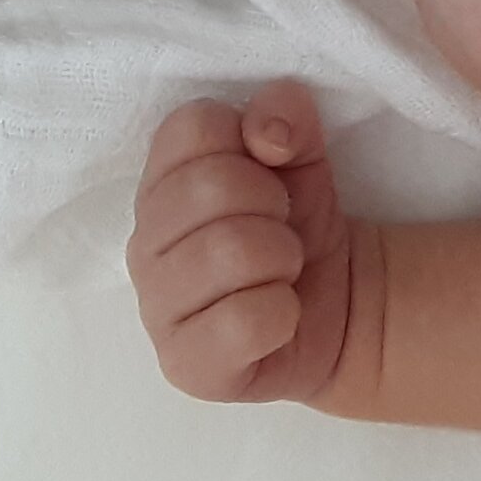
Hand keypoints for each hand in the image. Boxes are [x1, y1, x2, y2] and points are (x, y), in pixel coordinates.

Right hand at [129, 80, 359, 404]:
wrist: (338, 303)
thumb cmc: (298, 219)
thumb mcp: (303, 152)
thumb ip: (287, 115)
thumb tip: (268, 130)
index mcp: (160, 181)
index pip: (191, 127)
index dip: (246, 140)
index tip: (267, 170)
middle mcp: (142, 243)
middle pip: (210, 186)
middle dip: (272, 203)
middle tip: (281, 227)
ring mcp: (156, 308)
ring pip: (228, 251)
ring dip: (282, 257)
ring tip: (282, 270)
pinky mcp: (184, 365)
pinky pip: (242, 321)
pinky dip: (282, 312)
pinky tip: (280, 314)